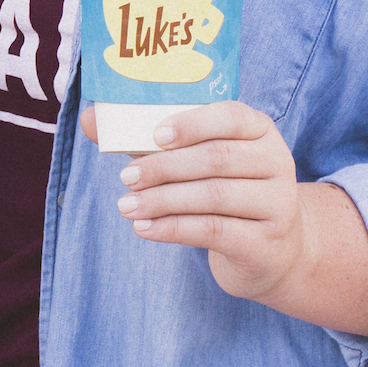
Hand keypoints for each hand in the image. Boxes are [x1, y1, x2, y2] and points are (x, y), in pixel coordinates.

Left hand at [90, 101, 367, 334]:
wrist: (268, 250)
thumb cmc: (219, 190)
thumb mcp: (190, 160)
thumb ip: (144, 139)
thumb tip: (89, 118)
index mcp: (259, 131)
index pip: (232, 116)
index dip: (192, 123)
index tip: (154, 135)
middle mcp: (276, 162)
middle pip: (216, 159)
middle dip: (164, 167)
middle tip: (126, 177)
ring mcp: (277, 204)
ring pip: (213, 196)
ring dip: (162, 201)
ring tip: (126, 206)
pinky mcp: (266, 243)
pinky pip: (214, 231)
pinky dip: (172, 229)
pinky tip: (143, 229)